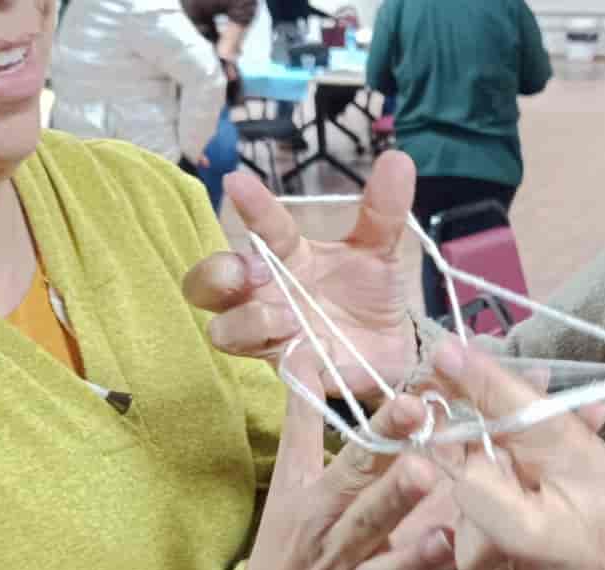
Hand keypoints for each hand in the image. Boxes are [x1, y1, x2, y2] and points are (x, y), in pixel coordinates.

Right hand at [184, 152, 418, 400]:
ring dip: (250, 321)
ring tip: (290, 319)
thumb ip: (384, 211)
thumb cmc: (369, 291)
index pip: (259, 228)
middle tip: (253, 272)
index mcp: (286, 257)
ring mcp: (271, 336)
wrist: (391, 346)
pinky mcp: (291, 373)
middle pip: (205, 285)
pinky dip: (288, 372)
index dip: (249, 207)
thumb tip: (399, 159)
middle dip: (218, 274)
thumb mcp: (379, 251)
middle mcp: (265, 295)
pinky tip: (306, 368)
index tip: (237, 181)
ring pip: (224, 331)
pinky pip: (275, 375)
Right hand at [246, 351, 461, 569]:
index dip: (380, 435)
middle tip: (427, 469)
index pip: (352, 464)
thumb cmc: (287, 538)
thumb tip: (302, 353)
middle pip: (368, 518)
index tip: (411, 404)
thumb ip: (304, 418)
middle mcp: (337, 545)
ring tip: (447, 539)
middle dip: (395, 496)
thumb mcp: (289, 479)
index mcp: (320, 504)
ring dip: (416, 560)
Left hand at [431, 312, 604, 569]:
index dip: (483, 383)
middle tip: (468, 408)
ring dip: (480, 472)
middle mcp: (544, 531)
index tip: (445, 350)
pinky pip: (471, 538)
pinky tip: (517, 494)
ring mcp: (519, 569)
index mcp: (589, 485)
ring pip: (465, 504)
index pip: (524, 423)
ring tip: (517, 460)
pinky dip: (484, 507)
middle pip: (471, 470)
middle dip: (463, 434)